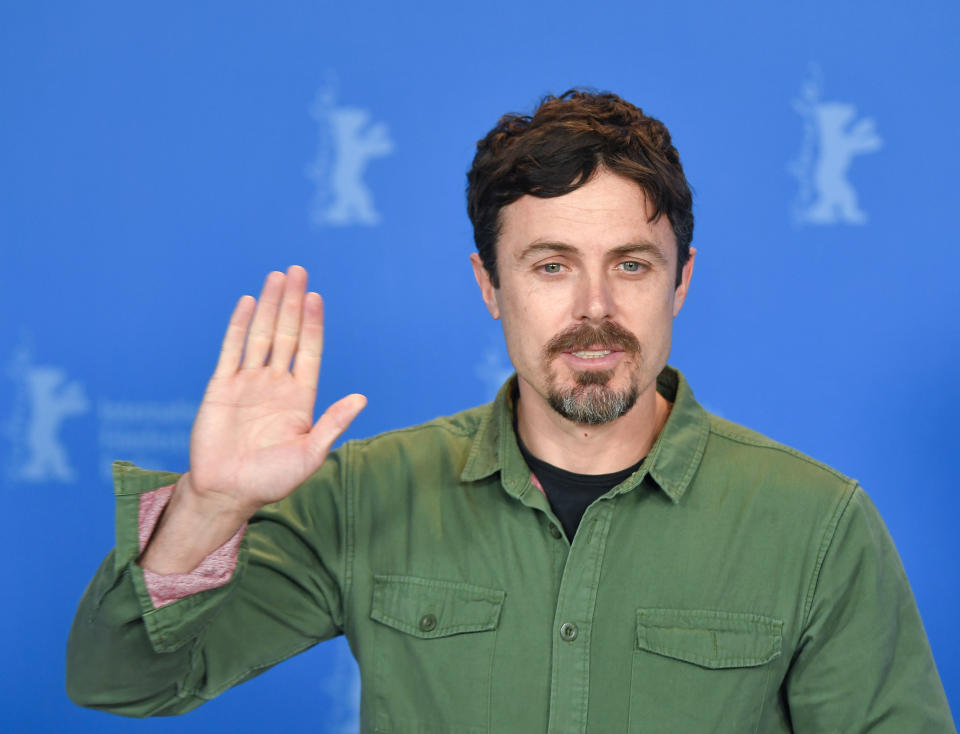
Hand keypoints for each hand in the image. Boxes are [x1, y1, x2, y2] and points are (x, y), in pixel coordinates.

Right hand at [185, 265, 365, 517]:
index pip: (309, 351)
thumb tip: (362, 398)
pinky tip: (247, 302)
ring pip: (260, 336)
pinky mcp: (221, 388)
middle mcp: (275, 384)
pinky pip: (231, 350)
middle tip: (298, 271)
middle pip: (286, 334)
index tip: (317, 297)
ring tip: (277, 276)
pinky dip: (238, 325)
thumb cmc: (272, 480)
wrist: (227, 493)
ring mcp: (248, 383)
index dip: (313, 324)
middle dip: (293, 303)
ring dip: (269, 306)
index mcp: (300, 398)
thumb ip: (333, 424)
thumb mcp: (310, 454)